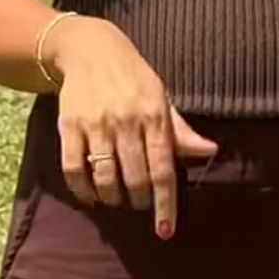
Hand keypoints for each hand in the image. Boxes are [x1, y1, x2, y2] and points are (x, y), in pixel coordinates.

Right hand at [44, 16, 218, 240]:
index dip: (165, 204)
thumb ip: (180, 130)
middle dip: (138, 201)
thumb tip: (209, 151)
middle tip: (138, 202)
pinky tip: (91, 194)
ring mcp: (96, 123)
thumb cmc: (132, 76)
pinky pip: (73, 170)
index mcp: (154, 113)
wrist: (89, 48)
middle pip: (133, 179)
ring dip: (112, 198)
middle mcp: (126, 119)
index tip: (166, 230)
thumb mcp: (161, 97)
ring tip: (117, 197)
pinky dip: (83, 190)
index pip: (163, 169)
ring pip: (104, 179)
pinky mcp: (69, 125)